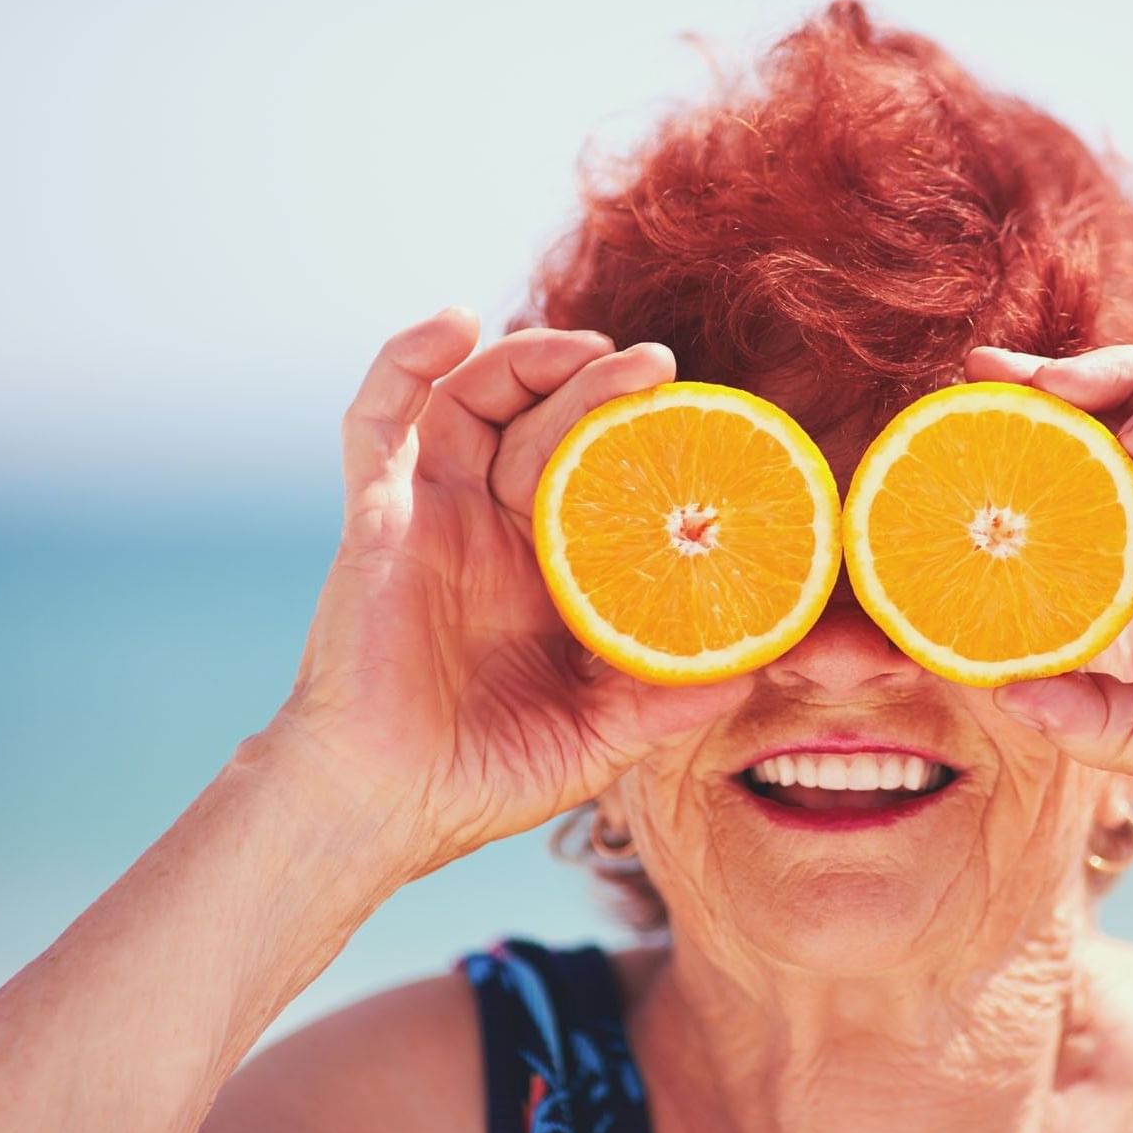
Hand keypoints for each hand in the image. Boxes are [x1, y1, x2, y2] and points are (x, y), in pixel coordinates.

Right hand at [281, 309, 752, 876]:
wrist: (385, 809)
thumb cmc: (483, 775)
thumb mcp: (600, 737)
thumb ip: (670, 702)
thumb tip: (757, 672)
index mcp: (550, 569)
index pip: (600, 472)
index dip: (642, 435)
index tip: (700, 416)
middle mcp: (493, 529)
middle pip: (546, 421)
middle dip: (600, 384)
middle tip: (657, 367)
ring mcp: (432, 515)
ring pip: (474, 400)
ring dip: (526, 358)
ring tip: (585, 348)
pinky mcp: (375, 516)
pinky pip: (377, 420)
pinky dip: (405, 360)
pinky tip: (454, 323)